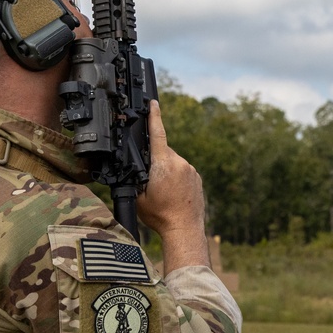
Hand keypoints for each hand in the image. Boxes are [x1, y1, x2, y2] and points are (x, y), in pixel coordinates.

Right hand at [136, 100, 210, 271]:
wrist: (185, 228)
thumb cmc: (161, 215)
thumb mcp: (138, 195)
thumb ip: (137, 176)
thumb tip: (135, 167)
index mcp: (162, 164)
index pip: (157, 134)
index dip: (154, 117)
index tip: (153, 103)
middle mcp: (179, 162)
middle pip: (162, 151)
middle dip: (154, 160)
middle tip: (150, 180)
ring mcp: (190, 169)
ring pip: (173, 162)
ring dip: (166, 170)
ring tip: (163, 191)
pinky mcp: (197, 177)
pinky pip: (183, 170)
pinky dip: (176, 177)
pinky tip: (173, 192)